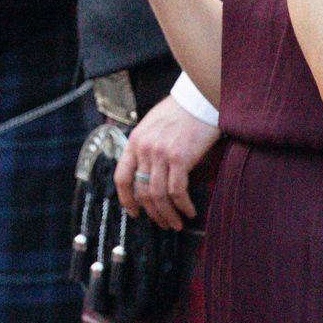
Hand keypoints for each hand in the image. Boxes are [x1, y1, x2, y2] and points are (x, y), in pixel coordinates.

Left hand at [114, 95, 218, 229]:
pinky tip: (189, 210)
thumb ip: (147, 146)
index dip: (126, 199)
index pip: (122, 177)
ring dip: (167, 214)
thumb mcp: (153, 125)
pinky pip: (177, 191)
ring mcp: (160, 154)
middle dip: (152, 213)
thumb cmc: (181, 111)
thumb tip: (149, 173)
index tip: (134, 212)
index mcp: (135, 141)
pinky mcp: (180, 158)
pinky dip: (183, 205)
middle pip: (141, 191)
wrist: (199, 98)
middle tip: (163, 223)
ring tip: (177, 223)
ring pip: (157, 195)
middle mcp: (144, 149)